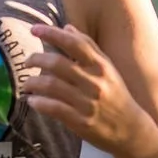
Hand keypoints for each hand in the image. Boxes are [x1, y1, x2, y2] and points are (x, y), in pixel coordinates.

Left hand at [20, 24, 156, 157]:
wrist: (131, 129)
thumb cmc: (116, 95)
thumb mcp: (108, 68)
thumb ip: (88, 47)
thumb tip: (67, 27)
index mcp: (102, 66)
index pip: (75, 43)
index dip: (52, 33)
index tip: (34, 29)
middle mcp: (95, 82)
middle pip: (58, 64)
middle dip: (36, 59)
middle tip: (27, 62)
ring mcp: (87, 103)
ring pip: (51, 86)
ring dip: (33, 82)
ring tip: (27, 84)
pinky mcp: (81, 122)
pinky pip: (54, 108)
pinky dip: (39, 103)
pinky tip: (33, 100)